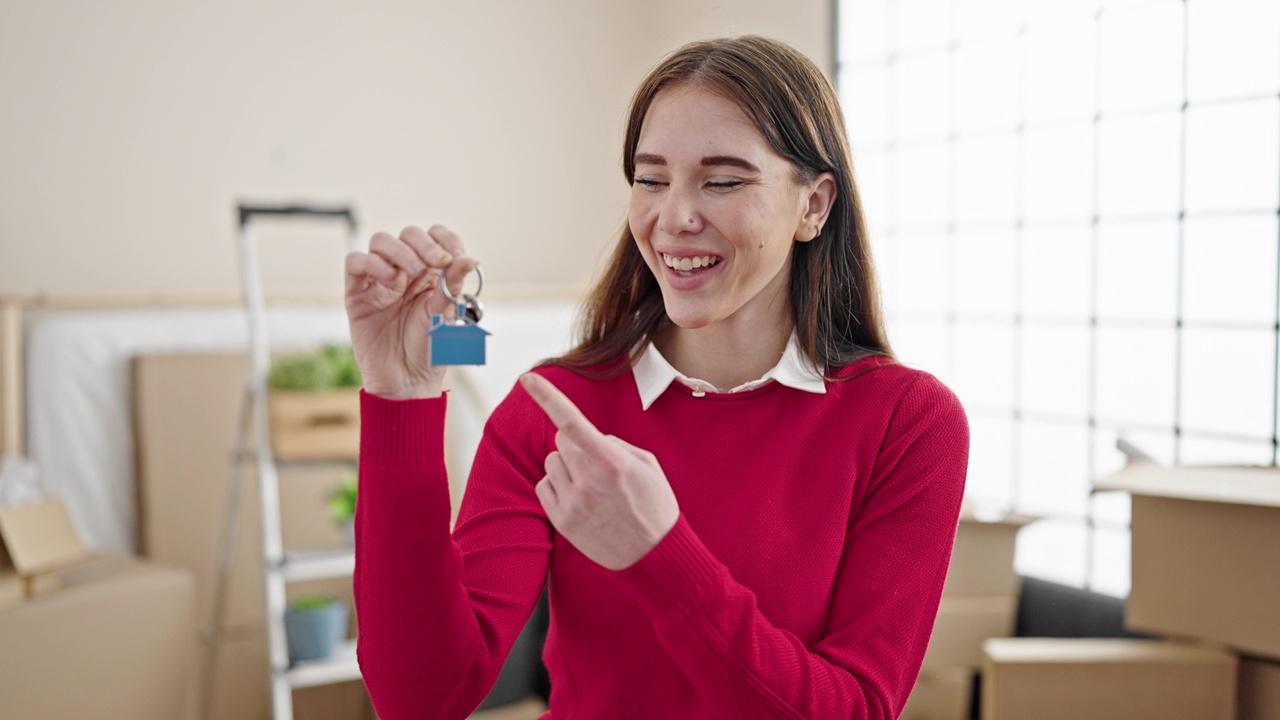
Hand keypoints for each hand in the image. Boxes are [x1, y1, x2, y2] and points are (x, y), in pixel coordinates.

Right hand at [344, 225, 479, 398]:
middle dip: (425, 244)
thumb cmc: (429, 348)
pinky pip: (355, 262)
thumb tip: (470, 260)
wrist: (406, 380)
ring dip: (400, 251)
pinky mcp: (357, 291)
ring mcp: (380, 279)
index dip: (446, 240)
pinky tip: (389, 278)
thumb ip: (452, 286)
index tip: (456, 256)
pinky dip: (371, 262)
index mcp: (432, 272)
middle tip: (437, 262)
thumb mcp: (445, 315)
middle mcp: (405, 271)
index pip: (437, 237)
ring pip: (381, 242)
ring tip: (412, 272)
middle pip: (410, 235)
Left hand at [521, 373, 679, 570]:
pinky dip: (558, 487)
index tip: (527, 378)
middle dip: (575, 445)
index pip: (571, 420)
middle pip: (561, 441)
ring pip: (552, 463)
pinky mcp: (562, 520)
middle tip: (597, 463)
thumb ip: (616, 444)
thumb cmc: (655, 506)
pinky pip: (544, 486)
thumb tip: (591, 437)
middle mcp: (587, 479)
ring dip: (567, 467)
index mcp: (610, 460)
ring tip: (592, 487)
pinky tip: (580, 500)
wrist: (655, 554)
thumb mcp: (647, 466)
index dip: (546, 396)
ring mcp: (572, 501)